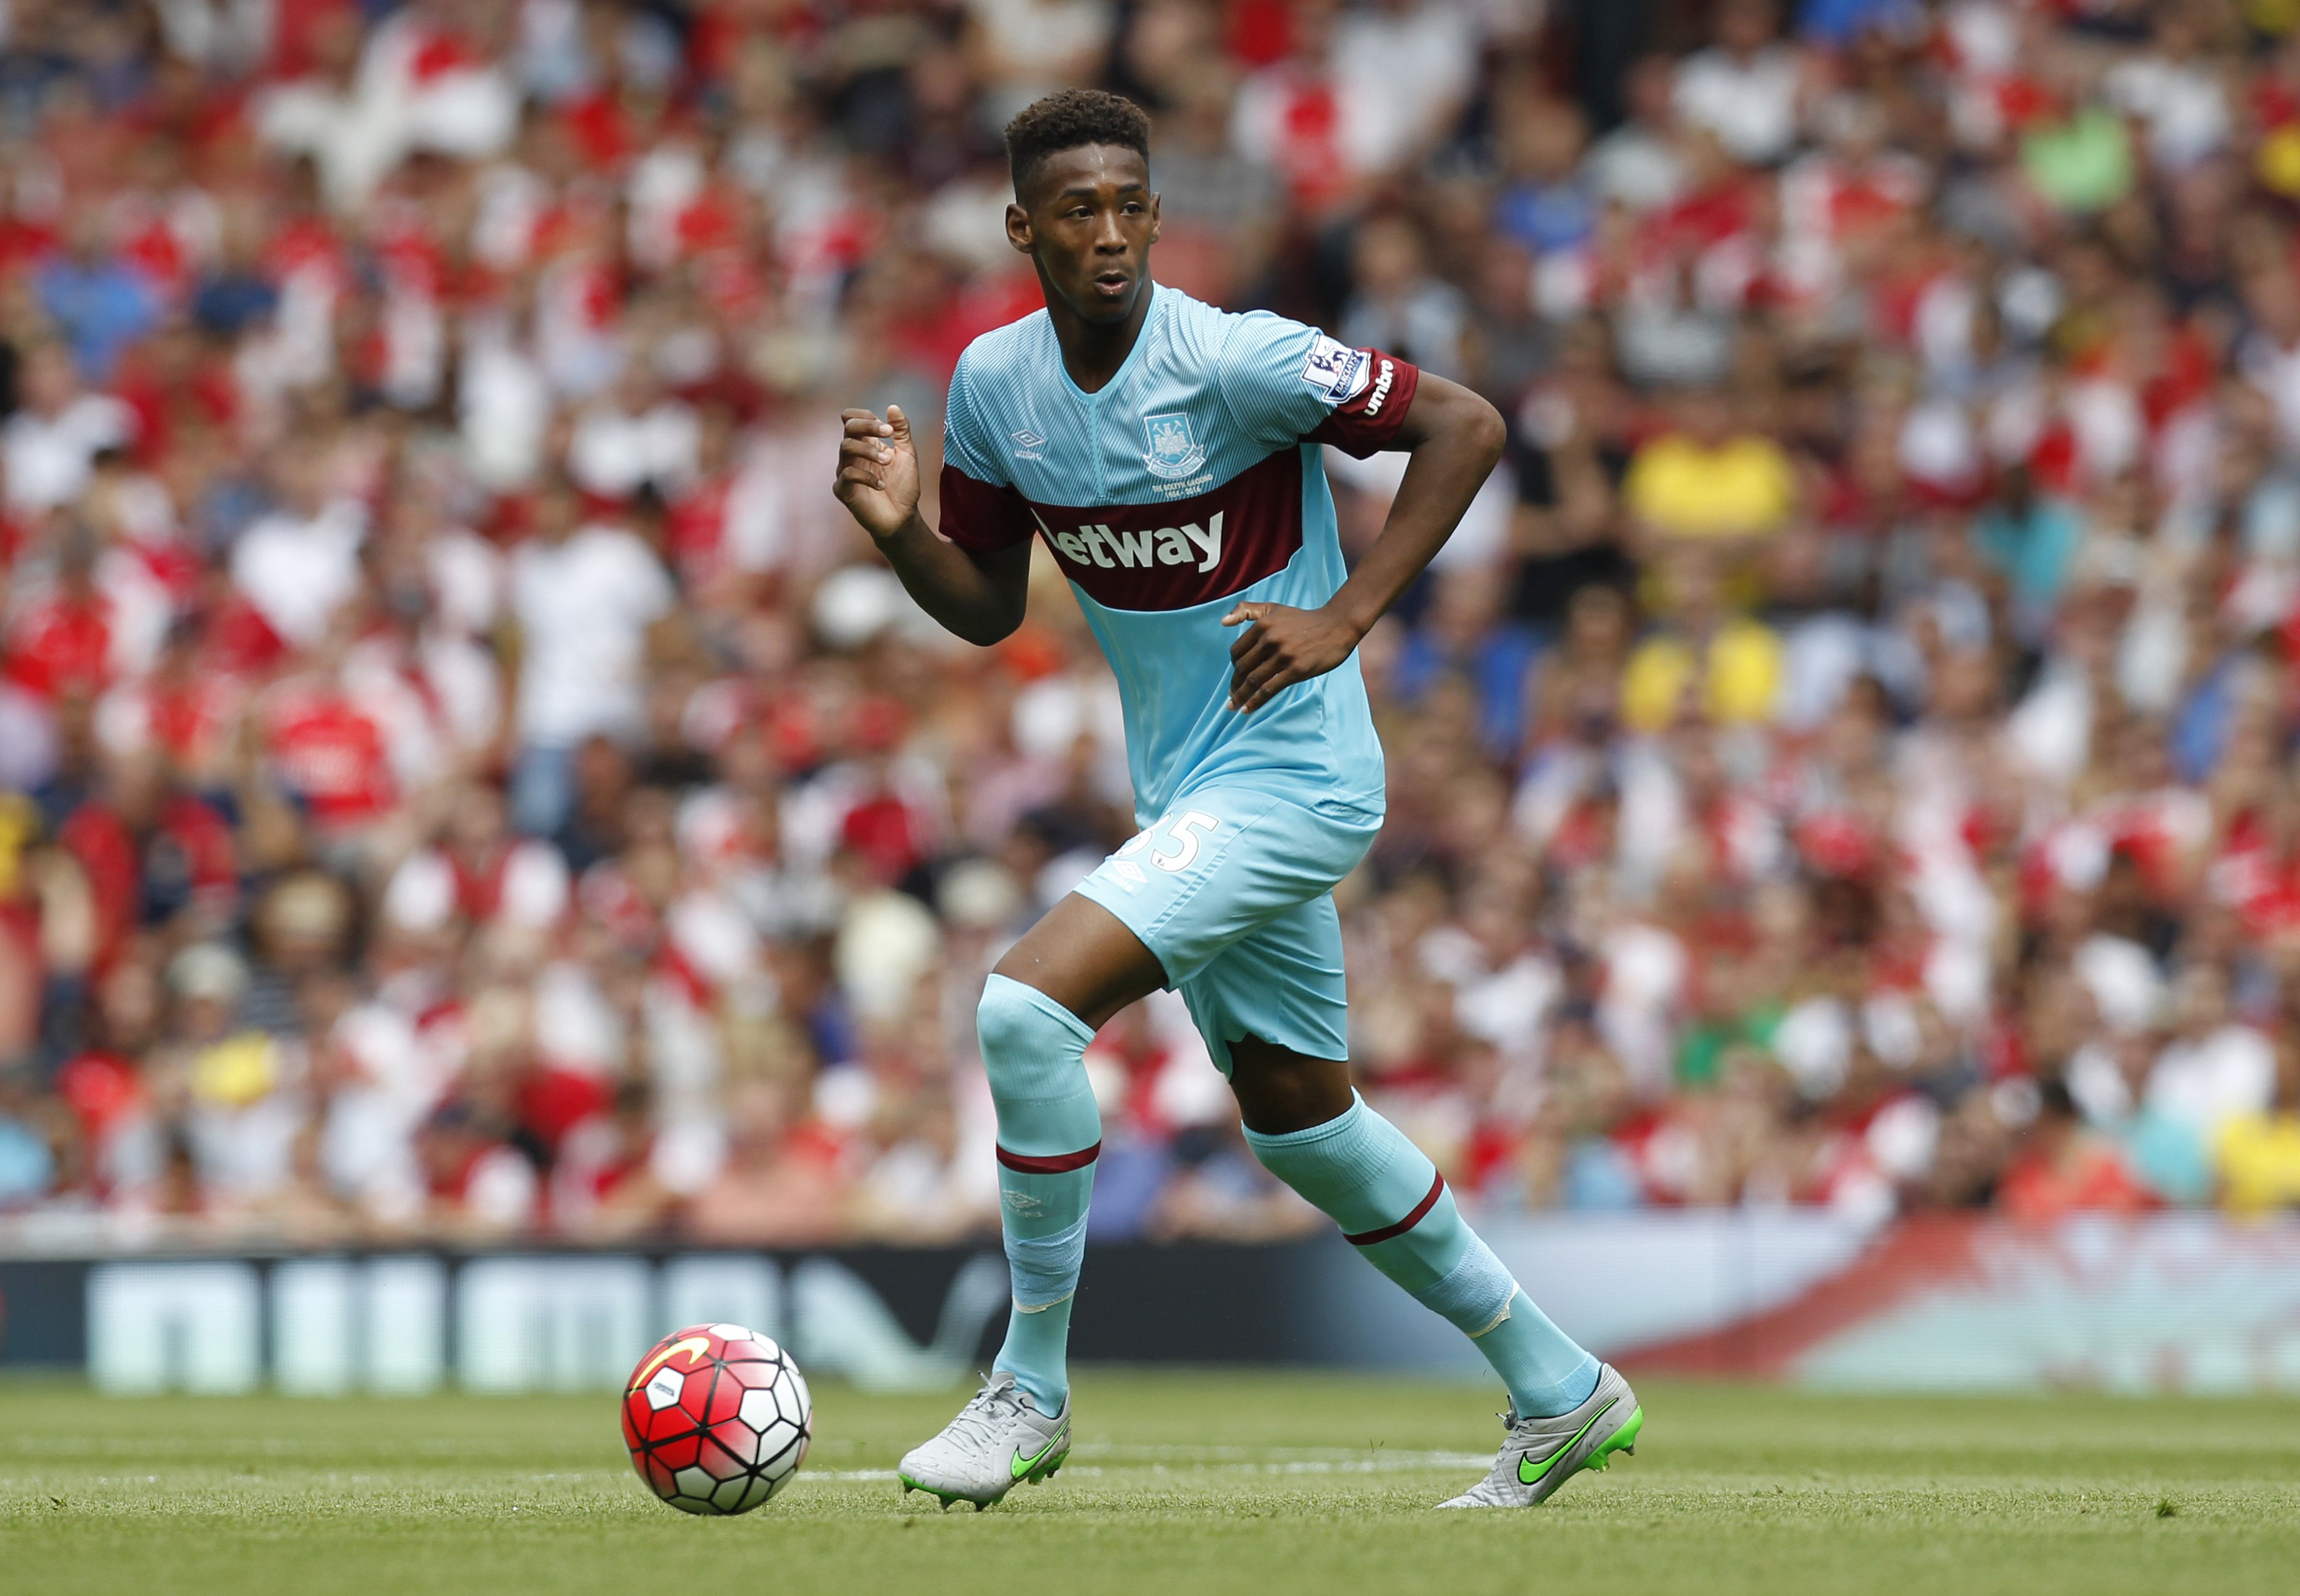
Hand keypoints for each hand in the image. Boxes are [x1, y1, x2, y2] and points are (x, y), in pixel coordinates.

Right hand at [833, 406, 920, 538]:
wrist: (903, 518)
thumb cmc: (904, 487)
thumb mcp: (907, 455)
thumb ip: (901, 431)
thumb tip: (893, 407)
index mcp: (866, 443)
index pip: (852, 418)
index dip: (866, 416)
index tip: (889, 428)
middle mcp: (853, 455)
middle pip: (848, 427)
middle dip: (868, 426)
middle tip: (888, 433)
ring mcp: (846, 471)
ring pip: (846, 447)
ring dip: (869, 450)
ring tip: (888, 461)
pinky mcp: (843, 490)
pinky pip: (847, 474)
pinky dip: (867, 476)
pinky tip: (882, 485)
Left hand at [1221, 601, 1362, 713]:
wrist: (1337, 626)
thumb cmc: (1304, 620)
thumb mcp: (1274, 608)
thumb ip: (1247, 610)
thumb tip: (1223, 622)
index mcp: (1262, 625)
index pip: (1237, 651)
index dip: (1233, 667)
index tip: (1236, 677)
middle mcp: (1270, 639)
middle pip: (1242, 668)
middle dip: (1234, 685)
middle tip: (1232, 696)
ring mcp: (1283, 655)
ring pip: (1253, 680)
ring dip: (1240, 696)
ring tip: (1234, 706)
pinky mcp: (1296, 670)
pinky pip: (1269, 689)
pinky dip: (1255, 702)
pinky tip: (1247, 709)